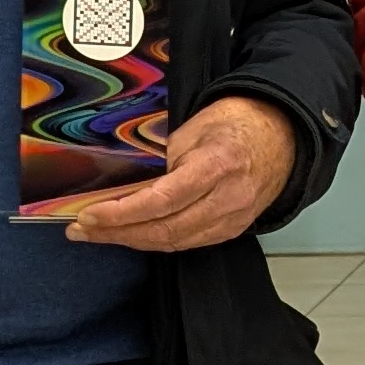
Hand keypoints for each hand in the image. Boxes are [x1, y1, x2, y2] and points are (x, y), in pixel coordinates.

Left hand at [60, 94, 298, 252]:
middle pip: (164, 229)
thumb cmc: (237, 122)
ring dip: (132, 240)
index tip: (89, 215)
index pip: (161, 201)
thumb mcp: (195, 125)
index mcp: (217, 166)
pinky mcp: (233, 229)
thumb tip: (128, 184)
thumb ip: (164, 157)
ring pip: (174, 242)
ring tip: (99, 235)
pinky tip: (133, 235)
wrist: (283, 136)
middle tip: (81, 230)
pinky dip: (157, 240)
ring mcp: (233, 219)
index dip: (121, 214)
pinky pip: (189, 242)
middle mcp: (227, 199)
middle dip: (117, 233)